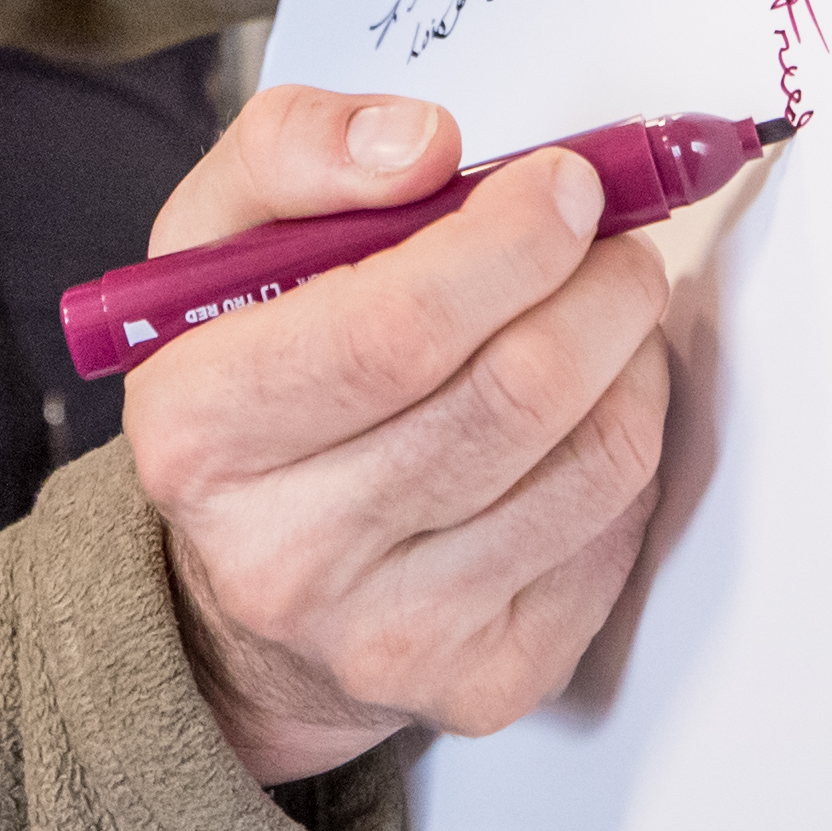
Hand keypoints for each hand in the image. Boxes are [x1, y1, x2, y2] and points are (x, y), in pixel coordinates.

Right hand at [125, 86, 673, 786]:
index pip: (394, 329)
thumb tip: (425, 145)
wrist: (244, 598)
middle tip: (614, 237)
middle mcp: (284, 556)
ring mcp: (391, 639)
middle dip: (600, 287)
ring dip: (631, 358)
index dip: (509, 242)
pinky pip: (615, 536)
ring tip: (605, 310)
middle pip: (513, 396)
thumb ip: (298, 151)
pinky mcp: (486, 685)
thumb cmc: (247, 381)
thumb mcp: (216, 242)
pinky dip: (629, 445)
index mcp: (200, 430)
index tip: (566, 182)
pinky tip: (589, 409)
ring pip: (590, 465)